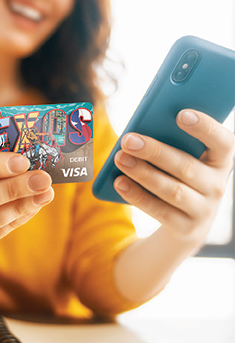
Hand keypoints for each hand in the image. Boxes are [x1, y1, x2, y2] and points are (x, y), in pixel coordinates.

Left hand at [114, 109, 234, 244]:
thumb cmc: (180, 176)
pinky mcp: (186, 228)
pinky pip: (159, 211)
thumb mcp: (184, 159)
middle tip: (128, 140)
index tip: (181, 114)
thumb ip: (172, 144)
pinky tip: (119, 182)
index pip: (223, 143)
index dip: (205, 128)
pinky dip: (137, 195)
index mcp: (220, 161)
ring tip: (120, 158)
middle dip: (155, 152)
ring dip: (143, 173)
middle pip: (186, 167)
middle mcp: (217, 186)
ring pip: (172, 190)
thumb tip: (140, 133)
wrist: (187, 223)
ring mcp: (204, 210)